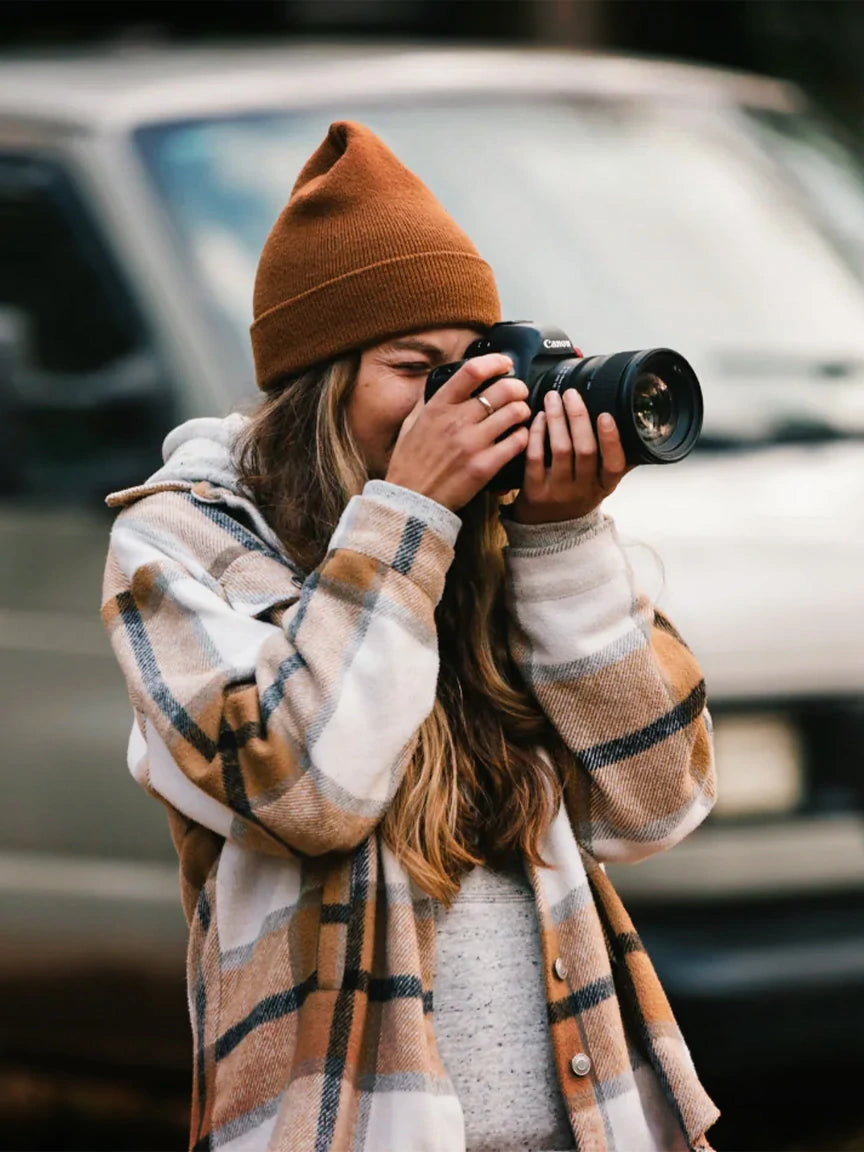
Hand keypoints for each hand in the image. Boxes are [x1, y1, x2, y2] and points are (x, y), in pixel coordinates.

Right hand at [385, 354, 530, 511]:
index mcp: (438, 406)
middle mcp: (457, 420)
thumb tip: (440, 382)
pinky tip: (518, 438)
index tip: (505, 363)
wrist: (411, 501)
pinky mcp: (485, 466)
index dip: (495, 362)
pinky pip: (517, 442)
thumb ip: (428, 401)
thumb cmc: (410, 464)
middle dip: (518, 387)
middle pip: (503, 389)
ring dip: (523, 411)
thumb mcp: (411, 424)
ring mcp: (472, 443)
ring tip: (520, 415)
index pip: (472, 371)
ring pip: (515, 413)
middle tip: (519, 393)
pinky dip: (523, 436)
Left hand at [511, 388, 628, 524]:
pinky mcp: (534, 491)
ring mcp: (558, 492)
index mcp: (604, 485)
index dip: (611, 439)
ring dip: (557, 419)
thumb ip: (617, 459)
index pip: (614, 464)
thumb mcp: (601, 483)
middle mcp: (583, 490)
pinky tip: (538, 418)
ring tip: (553, 398)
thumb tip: (635, 425)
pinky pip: (535, 458)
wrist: (548, 528)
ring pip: (560, 450)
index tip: (606, 415)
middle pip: (585, 450)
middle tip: (571, 394)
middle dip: (578, 418)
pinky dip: (537, 434)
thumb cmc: (576, 496)